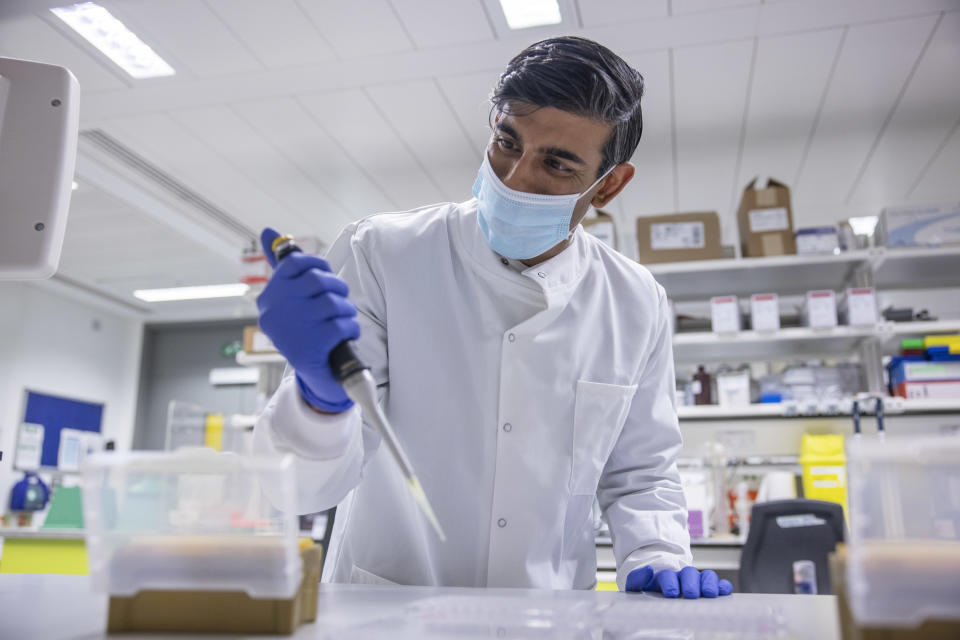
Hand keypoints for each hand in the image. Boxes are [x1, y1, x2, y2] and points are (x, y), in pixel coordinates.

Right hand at [257, 228, 359, 412]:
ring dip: (347, 311)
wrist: (316, 375)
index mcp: (269, 298)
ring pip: (334, 302)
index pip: (295, 264)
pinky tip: (345, 335)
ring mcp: (292, 330)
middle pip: (318, 280)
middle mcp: (275, 313)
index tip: (325, 276)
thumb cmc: (305, 330)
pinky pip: (343, 324)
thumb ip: (282, 266)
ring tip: (343, 320)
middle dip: (338, 288)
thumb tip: (267, 229)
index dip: (318, 265)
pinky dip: (351, 328)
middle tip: (340, 301)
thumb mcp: (291, 299)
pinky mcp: (310, 348)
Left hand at [625, 565, 732, 598]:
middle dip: (691, 583)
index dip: (670, 582)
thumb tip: (647, 569)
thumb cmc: (648, 591)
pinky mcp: (707, 588)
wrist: (656, 592)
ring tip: (708, 594)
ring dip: (708, 583)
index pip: (667, 575)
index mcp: (663, 577)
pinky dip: (722, 586)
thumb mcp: (636, 586)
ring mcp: (696, 582)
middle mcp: (682, 577)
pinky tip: (724, 591)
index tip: (671, 593)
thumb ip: (636, 579)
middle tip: (690, 593)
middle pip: (689, 573)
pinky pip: (718, 584)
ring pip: (705, 576)